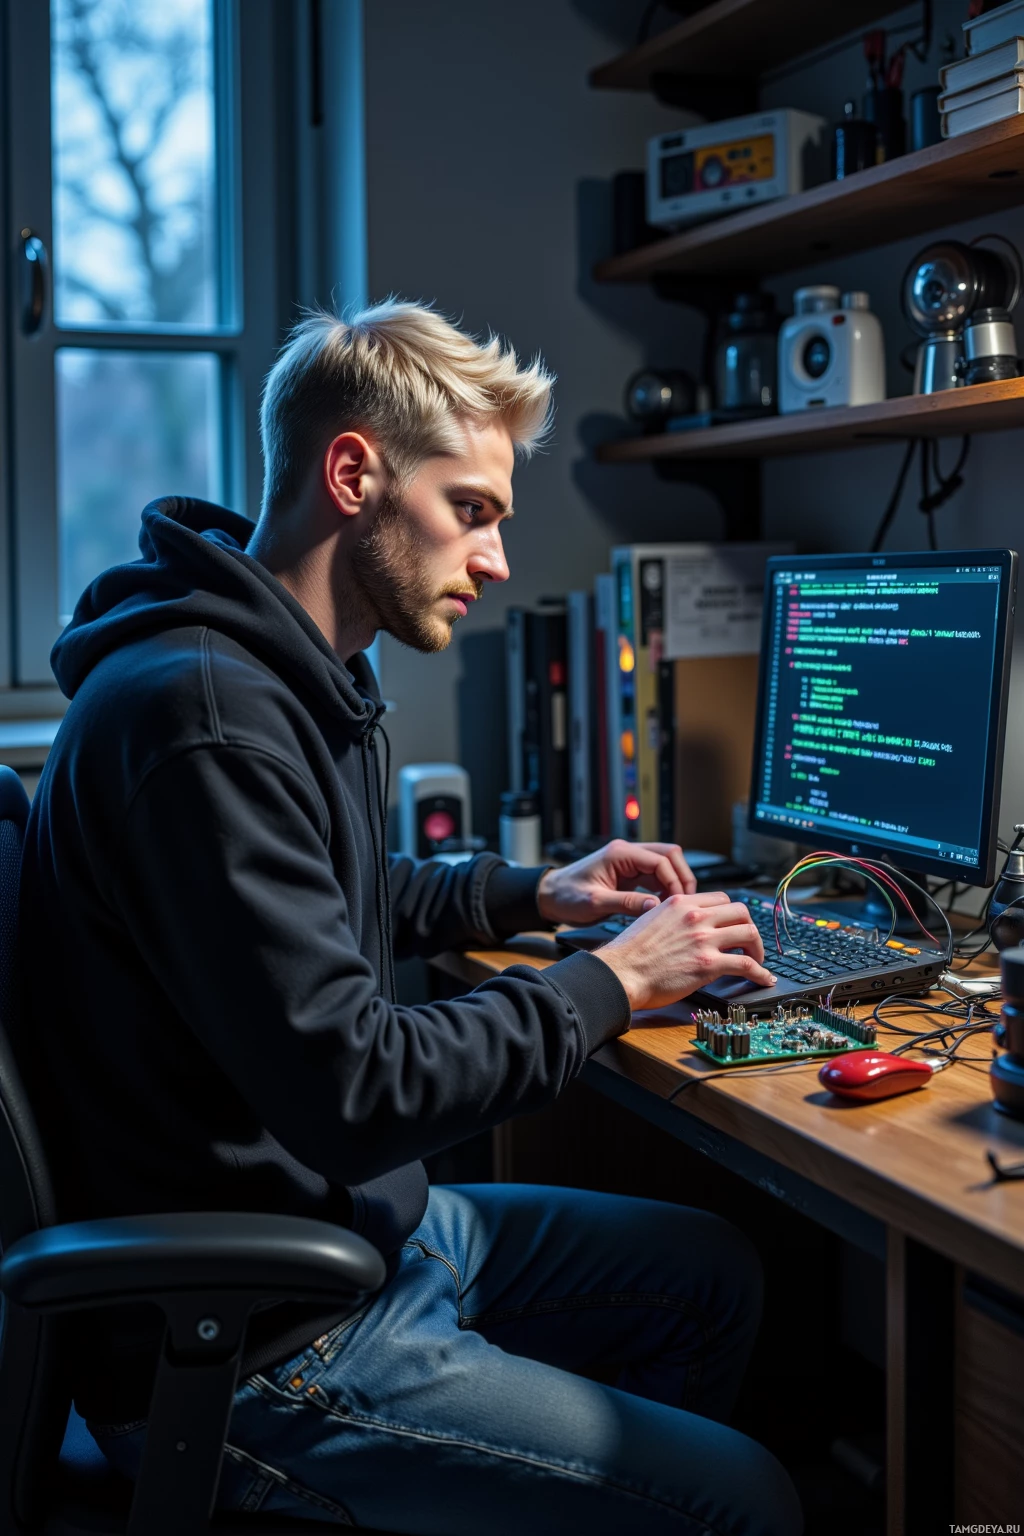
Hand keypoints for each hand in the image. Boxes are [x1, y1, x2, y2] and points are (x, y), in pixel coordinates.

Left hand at [536, 839, 695, 925]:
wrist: (549, 896)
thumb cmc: (566, 897)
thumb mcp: (595, 903)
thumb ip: (626, 903)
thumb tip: (656, 906)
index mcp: (619, 854)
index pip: (660, 860)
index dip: (674, 880)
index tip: (678, 902)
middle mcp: (626, 853)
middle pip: (668, 855)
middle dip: (681, 876)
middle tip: (685, 901)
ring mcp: (628, 862)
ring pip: (664, 864)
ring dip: (674, 881)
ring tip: (676, 905)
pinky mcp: (628, 873)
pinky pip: (655, 875)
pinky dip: (664, 887)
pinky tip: (664, 904)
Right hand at [593, 892, 775, 1011]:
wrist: (620, 973)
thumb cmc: (629, 954)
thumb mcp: (651, 920)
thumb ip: (673, 918)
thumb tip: (686, 927)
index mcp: (680, 903)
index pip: (721, 899)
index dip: (732, 914)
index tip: (733, 927)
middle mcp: (695, 916)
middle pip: (741, 912)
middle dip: (749, 928)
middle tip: (749, 944)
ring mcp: (703, 939)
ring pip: (749, 933)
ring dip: (758, 949)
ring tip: (757, 962)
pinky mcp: (708, 964)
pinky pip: (747, 965)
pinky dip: (761, 973)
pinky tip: (764, 979)